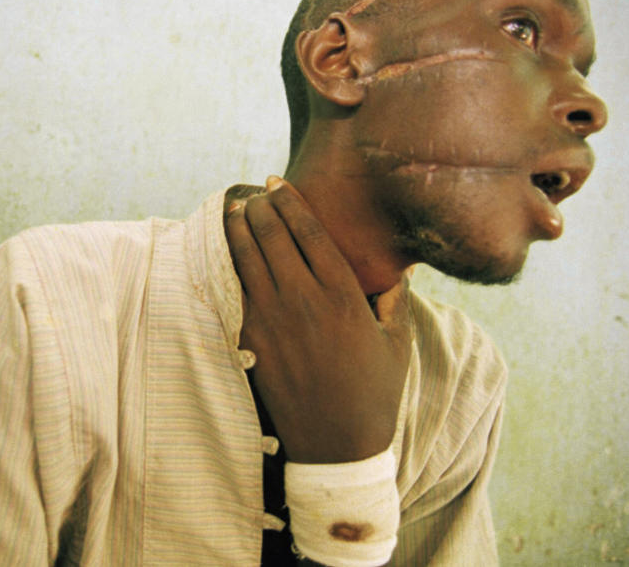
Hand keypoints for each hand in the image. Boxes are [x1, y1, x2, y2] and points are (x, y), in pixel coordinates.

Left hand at [225, 176, 411, 463]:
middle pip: (272, 235)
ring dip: (237, 228)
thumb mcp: (397, 342)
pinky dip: (229, 263)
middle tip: (254, 194)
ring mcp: (272, 319)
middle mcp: (304, 299)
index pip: (309, 232)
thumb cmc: (373, 393)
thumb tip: (400, 268)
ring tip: (233, 209)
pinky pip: (236, 290)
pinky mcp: (251, 340)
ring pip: (247, 257)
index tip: (277, 183)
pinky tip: (227, 250)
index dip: (290, 202)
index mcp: (342, 294)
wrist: (336, 445)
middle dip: (259, 207)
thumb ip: (394, 298)